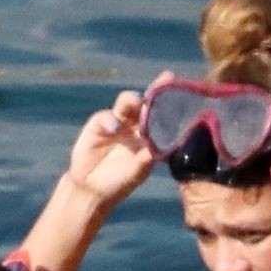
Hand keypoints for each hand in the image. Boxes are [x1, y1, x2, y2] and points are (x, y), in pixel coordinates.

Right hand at [62, 74, 163, 207]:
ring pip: (126, 103)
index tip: (179, 87)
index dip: (170, 101)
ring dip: (132, 100)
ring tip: (138, 101)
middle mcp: (135, 125)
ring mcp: (117, 123)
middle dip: (155, 91)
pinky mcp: (98, 125)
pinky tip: (115, 129)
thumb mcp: (134, 175)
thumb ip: (143, 163)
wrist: (91, 189)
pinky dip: (110, 121)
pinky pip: (106, 117)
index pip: (162, 115)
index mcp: (150, 135)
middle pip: (146, 103)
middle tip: (165, 81)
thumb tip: (154, 152)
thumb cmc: (118, 183)